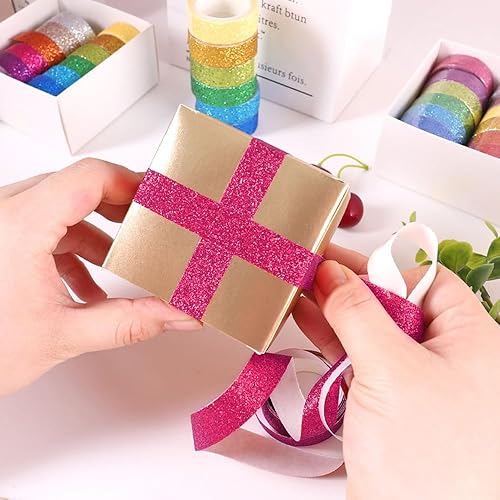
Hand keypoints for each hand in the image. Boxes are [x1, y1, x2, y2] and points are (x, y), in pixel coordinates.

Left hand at [0, 159, 199, 395]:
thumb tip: (176, 315)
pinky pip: (42, 228)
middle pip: (78, 188)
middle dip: (119, 211)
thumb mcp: (62, 336)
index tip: (156, 200)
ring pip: (60, 209)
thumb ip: (131, 322)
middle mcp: (5, 214)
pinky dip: (69, 249)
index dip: (131, 183)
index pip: (90, 176)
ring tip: (119, 264)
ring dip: (94, 235)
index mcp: (20, 225)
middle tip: (146, 226)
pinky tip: (84, 287)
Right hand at [293, 245, 499, 499]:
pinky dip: (329, 338)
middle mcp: (443, 357)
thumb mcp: (393, 370)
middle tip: (307, 266)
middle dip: (348, 284)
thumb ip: (359, 314)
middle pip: (391, 302)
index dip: (378, 264)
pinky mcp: (384, 403)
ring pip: (369, 330)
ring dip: (332, 309)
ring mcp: (411, 381)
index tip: (335, 255)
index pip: (422, 280)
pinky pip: (355, 358)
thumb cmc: (436, 466)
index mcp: (469, 340)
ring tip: (295, 286)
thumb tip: (334, 275)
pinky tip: (304, 318)